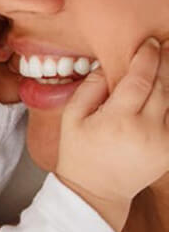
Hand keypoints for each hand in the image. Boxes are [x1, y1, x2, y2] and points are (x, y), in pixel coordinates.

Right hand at [56, 37, 168, 231]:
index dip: (147, 57)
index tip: (150, 41)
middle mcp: (146, 130)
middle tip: (166, 43)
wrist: (97, 190)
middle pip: (164, 87)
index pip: (140, 79)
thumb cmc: (79, 151)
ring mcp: (163, 143)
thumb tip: (109, 65)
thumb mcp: (72, 116)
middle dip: (166, 62)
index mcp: (118, 119)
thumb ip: (90, 87)